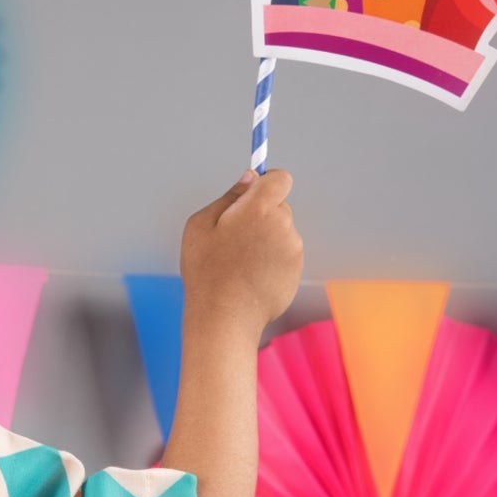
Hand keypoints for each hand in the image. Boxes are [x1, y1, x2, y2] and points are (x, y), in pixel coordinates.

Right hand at [179, 168, 302, 334]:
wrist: (224, 318)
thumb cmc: (206, 272)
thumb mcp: (200, 226)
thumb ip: (229, 197)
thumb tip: (250, 178)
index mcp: (258, 208)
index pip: (280, 178)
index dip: (267, 183)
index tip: (254, 194)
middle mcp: (282, 224)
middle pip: (279, 206)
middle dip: (262, 216)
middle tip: (236, 239)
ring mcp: (293, 248)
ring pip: (282, 232)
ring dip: (266, 241)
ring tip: (241, 264)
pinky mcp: (296, 270)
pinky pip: (285, 256)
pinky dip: (271, 262)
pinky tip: (251, 278)